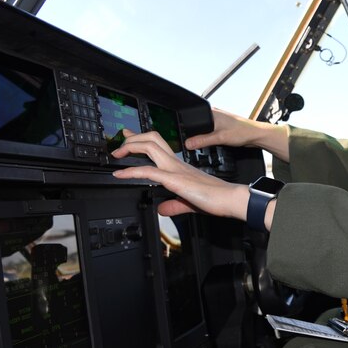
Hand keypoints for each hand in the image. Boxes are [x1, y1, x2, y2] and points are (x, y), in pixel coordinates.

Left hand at [112, 130, 247, 217]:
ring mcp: (175, 169)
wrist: (230, 199)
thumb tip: (162, 209)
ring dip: (130, 148)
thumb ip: (174, 205)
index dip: (140, 139)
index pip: (158, 145)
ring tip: (117, 155)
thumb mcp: (188, 203)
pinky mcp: (175, 179)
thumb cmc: (216, 198)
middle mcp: (176, 163)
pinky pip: (149, 171)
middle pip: (152, 138)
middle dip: (132, 138)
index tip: (128, 137)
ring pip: (149, 146)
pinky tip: (120, 175)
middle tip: (119, 143)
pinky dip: (131, 171)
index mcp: (179, 166)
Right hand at [184, 108, 289, 160]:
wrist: (256, 135)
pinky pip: (210, 132)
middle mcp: (213, 114)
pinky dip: (209, 138)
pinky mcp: (221, 127)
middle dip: (194, 134)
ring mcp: (218, 120)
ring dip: (203, 136)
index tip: (182, 138)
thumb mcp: (220, 138)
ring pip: (204, 129)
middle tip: (195, 143)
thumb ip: (203, 140)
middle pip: (196, 124)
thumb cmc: (243, 131)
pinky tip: (212, 142)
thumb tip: (188, 143)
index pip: (192, 118)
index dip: (185, 128)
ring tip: (205, 143)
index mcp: (211, 112)